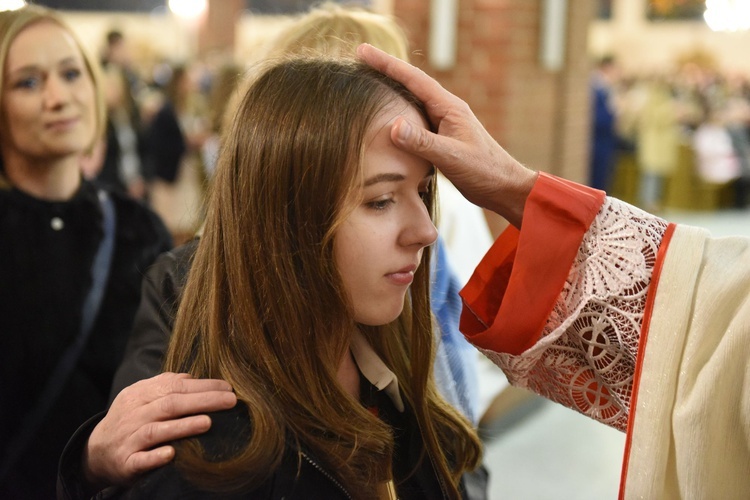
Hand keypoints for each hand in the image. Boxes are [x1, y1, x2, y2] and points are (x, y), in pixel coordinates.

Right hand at [83, 372, 236, 488]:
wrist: (95, 452)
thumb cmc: (130, 421)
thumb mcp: (142, 397)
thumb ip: (165, 385)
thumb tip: (193, 377)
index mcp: (139, 394)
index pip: (174, 386)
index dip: (202, 386)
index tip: (228, 388)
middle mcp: (133, 415)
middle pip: (169, 404)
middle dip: (202, 401)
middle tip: (230, 401)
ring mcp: (128, 439)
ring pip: (155, 430)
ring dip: (183, 426)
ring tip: (208, 423)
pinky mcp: (125, 463)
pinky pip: (140, 460)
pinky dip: (156, 457)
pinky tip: (172, 454)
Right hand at [357, 44, 536, 227]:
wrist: (503, 187)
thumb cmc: (484, 171)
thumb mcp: (452, 156)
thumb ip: (423, 142)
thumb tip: (394, 126)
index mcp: (449, 107)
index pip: (413, 79)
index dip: (386, 64)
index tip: (363, 52)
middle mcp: (446, 110)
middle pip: (410, 84)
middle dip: (385, 70)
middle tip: (360, 59)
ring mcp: (443, 124)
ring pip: (412, 102)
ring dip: (391, 91)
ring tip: (368, 83)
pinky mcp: (441, 139)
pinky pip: (415, 120)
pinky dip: (398, 115)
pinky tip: (388, 119)